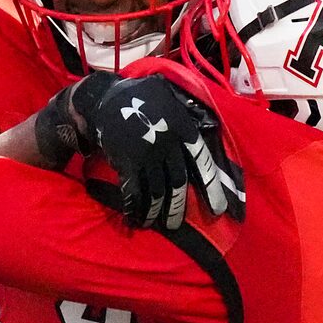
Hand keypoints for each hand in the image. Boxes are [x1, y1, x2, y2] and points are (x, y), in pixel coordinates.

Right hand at [72, 73, 243, 231]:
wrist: (104, 98)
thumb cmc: (141, 99)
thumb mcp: (170, 96)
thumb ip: (191, 112)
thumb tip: (213, 124)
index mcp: (182, 126)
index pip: (201, 160)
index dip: (210, 187)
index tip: (218, 209)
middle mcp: (167, 142)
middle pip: (178, 181)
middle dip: (178, 207)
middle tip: (176, 225)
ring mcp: (147, 154)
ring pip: (156, 191)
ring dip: (156, 211)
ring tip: (158, 224)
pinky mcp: (127, 162)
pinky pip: (134, 191)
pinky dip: (135, 207)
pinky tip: (135, 218)